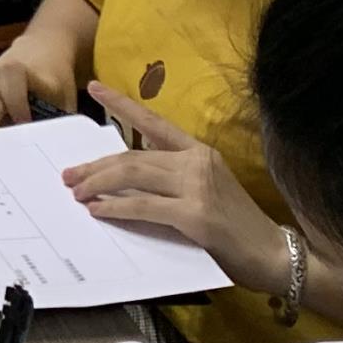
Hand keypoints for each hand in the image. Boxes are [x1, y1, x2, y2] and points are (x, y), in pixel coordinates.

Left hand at [69, 87, 285, 287]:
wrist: (274, 253)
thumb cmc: (238, 228)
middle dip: (96, 165)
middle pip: (133, 156)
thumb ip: (172, 182)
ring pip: (133, 176)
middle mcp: (197, 162)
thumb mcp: (205, 192)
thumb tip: (125, 184)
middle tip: (68, 175)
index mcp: (200, 152)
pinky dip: (116, 208)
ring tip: (77, 192)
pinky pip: (143, 207)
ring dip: (98, 184)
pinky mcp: (194, 215)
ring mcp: (197, 186)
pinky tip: (98, 211)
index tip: (95, 88)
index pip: (154, 123)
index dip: (122, 104)